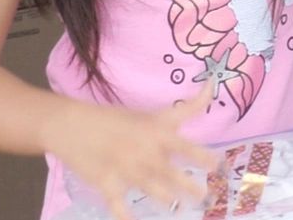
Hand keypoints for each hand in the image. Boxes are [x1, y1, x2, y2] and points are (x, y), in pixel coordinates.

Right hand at [47, 89, 213, 219]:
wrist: (74, 126)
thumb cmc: (119, 119)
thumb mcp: (155, 114)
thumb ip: (188, 107)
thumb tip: (212, 85)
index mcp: (157, 135)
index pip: (185, 147)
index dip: (202, 157)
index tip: (218, 166)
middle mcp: (144, 153)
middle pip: (171, 173)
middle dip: (190, 187)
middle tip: (207, 197)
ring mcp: (125, 170)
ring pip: (151, 189)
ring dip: (166, 200)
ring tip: (180, 208)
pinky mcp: (106, 183)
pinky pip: (118, 204)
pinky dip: (125, 215)